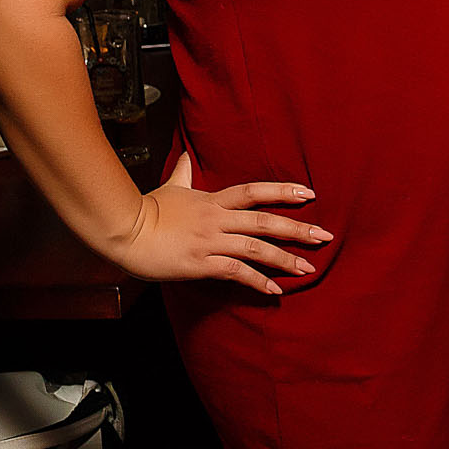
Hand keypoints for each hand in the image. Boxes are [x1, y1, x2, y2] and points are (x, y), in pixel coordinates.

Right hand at [107, 153, 328, 294]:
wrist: (123, 231)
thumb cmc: (145, 210)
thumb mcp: (170, 188)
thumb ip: (183, 174)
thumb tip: (186, 157)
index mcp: (213, 201)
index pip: (255, 192)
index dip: (283, 192)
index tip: (309, 194)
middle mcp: (217, 219)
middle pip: (265, 221)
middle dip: (298, 229)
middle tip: (325, 236)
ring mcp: (210, 241)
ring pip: (256, 248)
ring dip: (285, 259)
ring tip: (308, 268)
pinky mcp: (200, 263)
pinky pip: (236, 272)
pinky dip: (257, 281)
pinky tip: (274, 290)